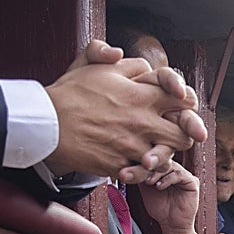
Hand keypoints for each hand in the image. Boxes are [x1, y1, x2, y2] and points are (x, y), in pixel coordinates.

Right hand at [45, 56, 202, 181]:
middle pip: (184, 137)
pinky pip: (143, 175)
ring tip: (150, 152)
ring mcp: (132, 146)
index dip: (186, 106)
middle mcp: (143, 122)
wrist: (46, 123)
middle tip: (171, 136)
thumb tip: (130, 57)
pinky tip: (133, 163)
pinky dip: (141, 172)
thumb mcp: (92, 65)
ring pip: (166, 160)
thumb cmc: (70, 93)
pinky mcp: (120, 166)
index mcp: (142, 96)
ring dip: (161, 158)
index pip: (185, 101)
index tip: (178, 109)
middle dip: (182, 137)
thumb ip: (116, 58)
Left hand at [137, 159, 199, 233]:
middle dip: (149, 167)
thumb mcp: (145, 189)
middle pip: (162, 160)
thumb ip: (141, 176)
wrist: (171, 224)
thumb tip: (130, 164)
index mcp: (164, 169)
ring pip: (170, 165)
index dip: (143, 162)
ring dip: (158, 173)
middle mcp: (174, 169)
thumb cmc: (160, 208)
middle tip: (140, 174)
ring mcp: (184, 174)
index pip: (154, 159)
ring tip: (149, 182)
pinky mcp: (192, 181)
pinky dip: (168, 179)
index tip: (132, 169)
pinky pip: (179, 174)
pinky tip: (159, 186)